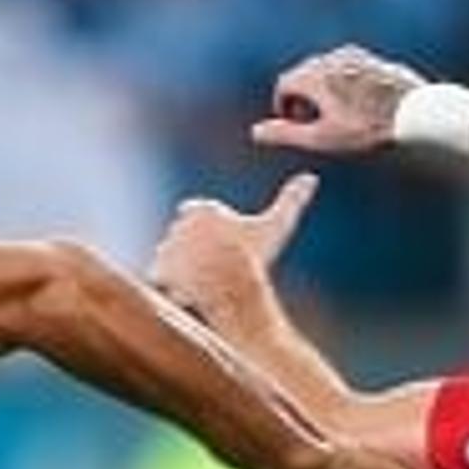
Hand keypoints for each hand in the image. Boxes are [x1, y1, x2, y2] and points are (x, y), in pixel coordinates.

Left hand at [152, 172, 319, 314]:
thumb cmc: (255, 256)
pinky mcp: (158, 270)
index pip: (196, 214)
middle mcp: (179, 225)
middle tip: (215, 266)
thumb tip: (311, 178)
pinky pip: (160, 276)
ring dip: (182, 267)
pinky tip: (189, 290)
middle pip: (183, 237)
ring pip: (171, 257)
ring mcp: (166, 248)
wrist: (233, 288)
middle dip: (194, 249)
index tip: (222, 245)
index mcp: (202, 210)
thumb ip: (292, 199)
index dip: (209, 230)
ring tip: (205, 280)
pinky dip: (170, 284)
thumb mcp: (277, 225)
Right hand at [252, 44, 423, 155]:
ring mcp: (356, 55)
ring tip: (338, 115)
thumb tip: (254, 132)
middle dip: (303, 97)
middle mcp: (332, 58)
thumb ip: (285, 133)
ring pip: (326, 70)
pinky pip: (348, 69)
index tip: (296, 125)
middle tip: (315, 122)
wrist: (416, 113)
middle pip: (304, 74)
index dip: (284, 107)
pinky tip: (359, 105)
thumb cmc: (368, 128)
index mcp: (315, 74)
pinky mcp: (373, 59)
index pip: (284, 84)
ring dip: (323, 89)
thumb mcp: (322, 138)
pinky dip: (343, 84)